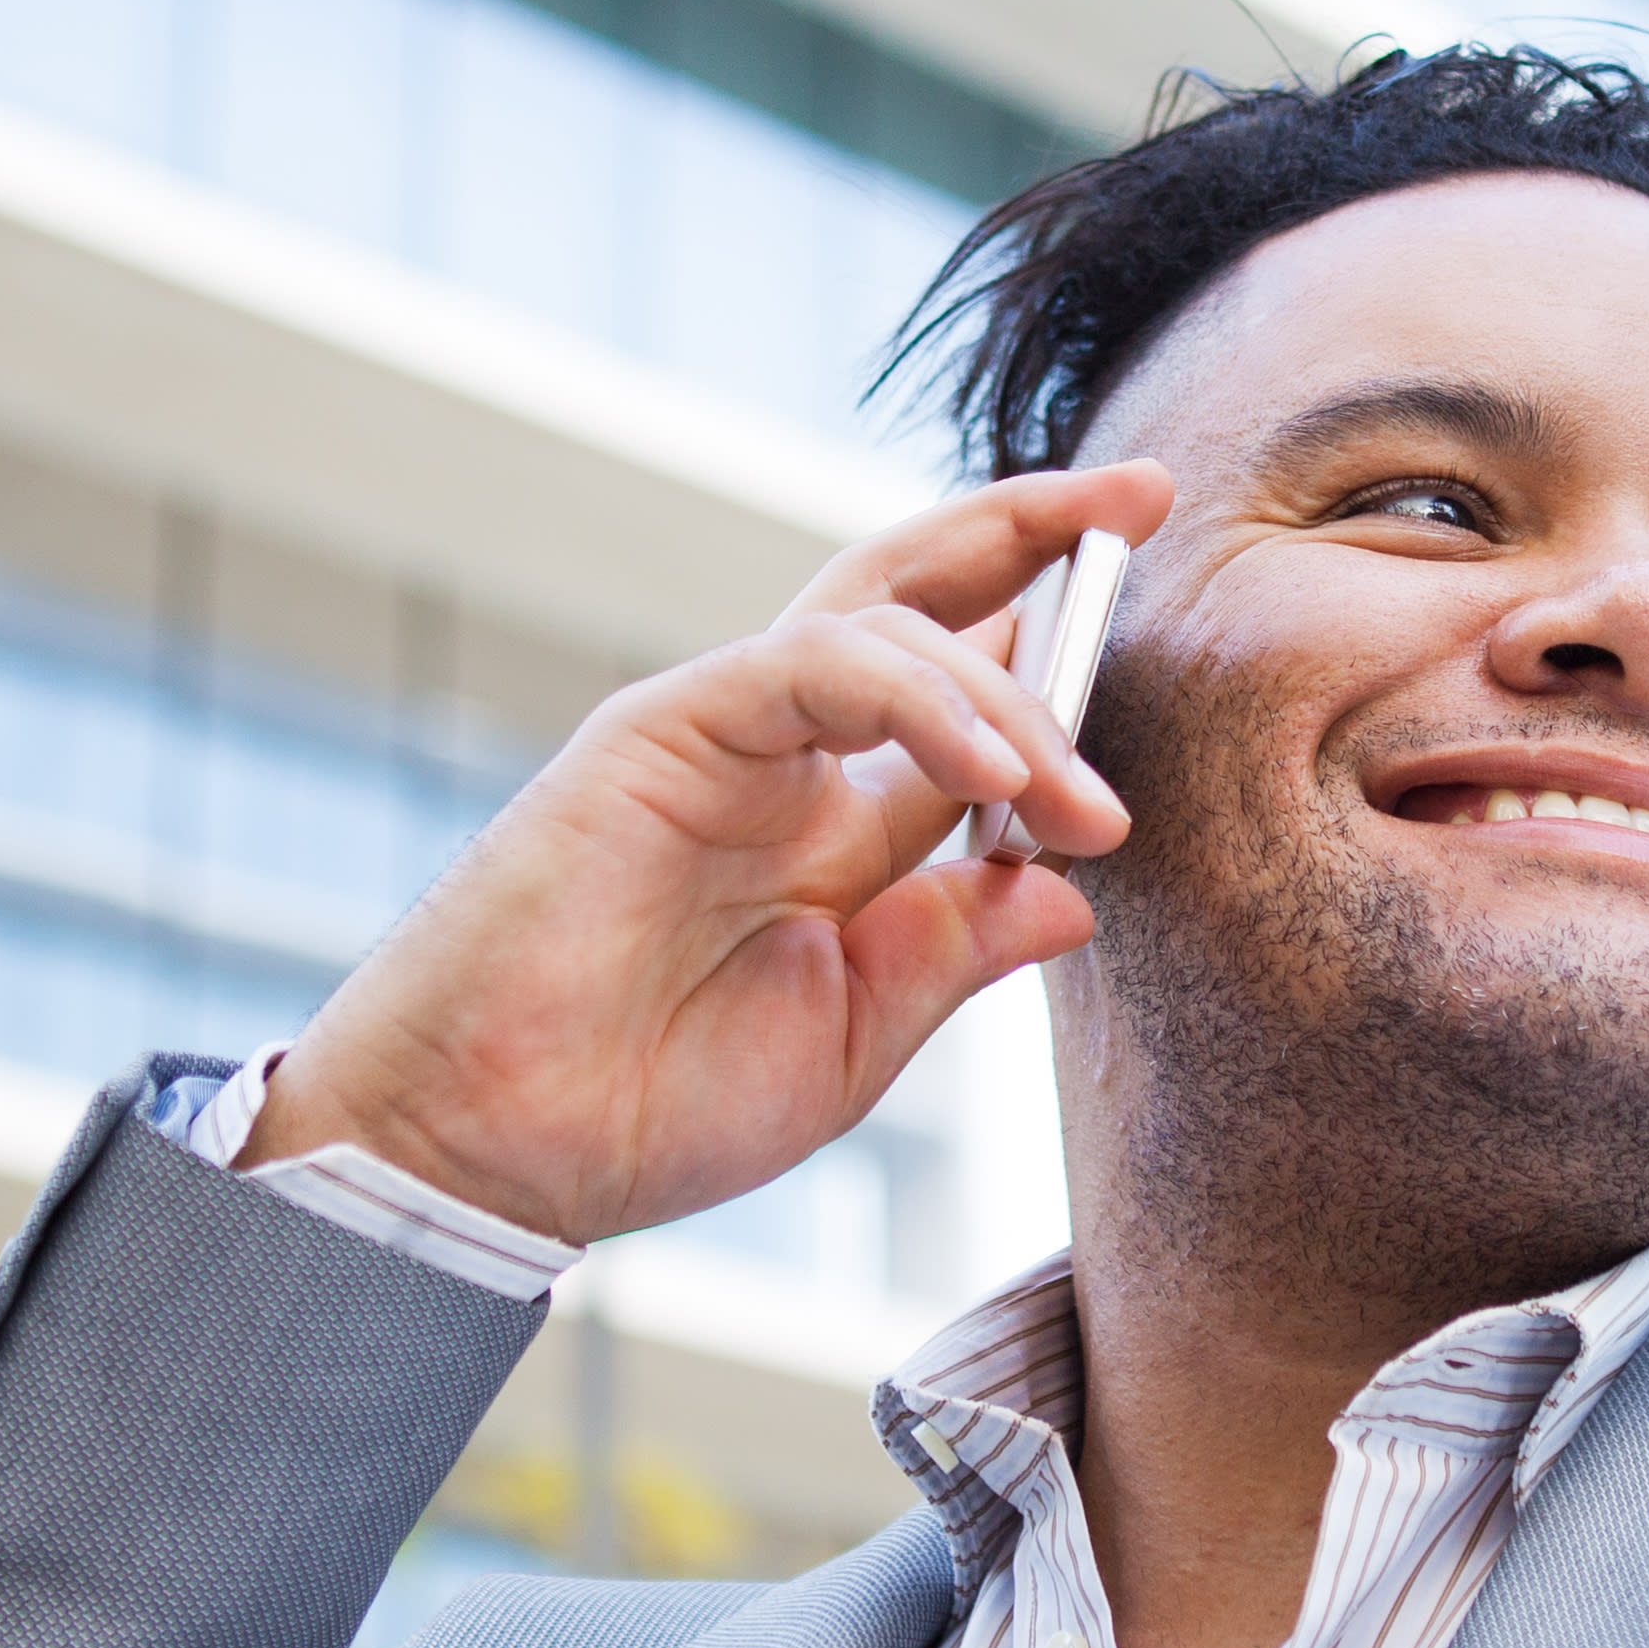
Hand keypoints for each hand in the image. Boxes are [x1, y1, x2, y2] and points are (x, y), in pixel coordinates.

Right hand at [246, 462, 1174, 1243]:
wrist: (496, 1149)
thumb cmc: (651, 1104)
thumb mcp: (852, 1037)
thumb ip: (952, 951)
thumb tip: (1071, 893)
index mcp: (834, 832)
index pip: (961, 702)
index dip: (1055, 655)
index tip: (1152, 616)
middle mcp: (787, 761)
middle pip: (921, 597)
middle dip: (1034, 534)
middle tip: (1146, 497)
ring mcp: (725, 734)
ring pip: (887, 626)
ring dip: (1007, 694)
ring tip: (1076, 798)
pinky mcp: (664, 726)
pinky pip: (814, 666)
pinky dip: (918, 700)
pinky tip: (994, 777)